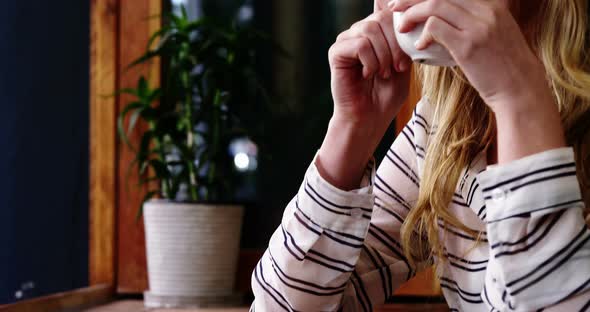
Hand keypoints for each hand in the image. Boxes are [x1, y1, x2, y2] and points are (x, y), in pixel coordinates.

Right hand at [329, 7, 410, 127]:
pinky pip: (360, 44)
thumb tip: (401, 11)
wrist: (369, 119)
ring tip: (384, 73)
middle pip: (382, 17)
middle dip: (396, 44)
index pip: (390, 10)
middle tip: (398, 68)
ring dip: (383, 55)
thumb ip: (403, 38)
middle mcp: (360, 31)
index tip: (407, 56)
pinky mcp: (336, 52)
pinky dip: (370, 62)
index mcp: (377, 31)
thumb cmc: (387, 95)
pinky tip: (367, 75)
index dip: (403, 28)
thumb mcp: (405, 63)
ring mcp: (347, 40)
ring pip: (370, 28)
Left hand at [391, 0, 565, 163]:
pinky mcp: (468, 45)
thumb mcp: (495, 35)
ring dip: (412, 14)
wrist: (521, 90)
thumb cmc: (504, 68)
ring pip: (435, 6)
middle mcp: (487, 10)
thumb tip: (445, 24)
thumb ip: (475, 23)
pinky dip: (422, 35)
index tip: (410, 1)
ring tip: (401, 26)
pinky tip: (418, 46)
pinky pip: (435, 29)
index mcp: (493, 4)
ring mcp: (478, 26)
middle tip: (394, 7)